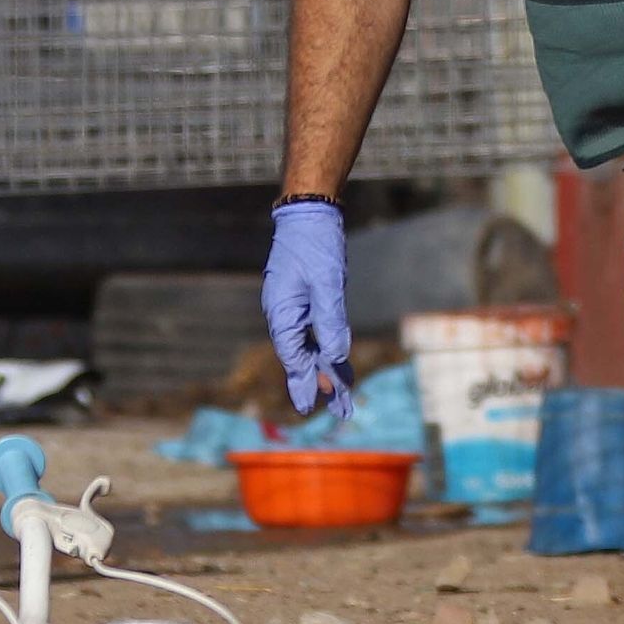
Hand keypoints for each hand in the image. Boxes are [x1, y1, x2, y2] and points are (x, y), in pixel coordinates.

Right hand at [262, 202, 353, 418]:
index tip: (310, 407)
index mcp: (282, 312)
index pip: (294, 355)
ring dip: (327, 370)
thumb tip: (336, 356)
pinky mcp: (305, 299)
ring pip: (311, 346)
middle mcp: (284, 313)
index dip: (304, 382)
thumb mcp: (326, 284)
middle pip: (302, 357)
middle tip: (339, 412)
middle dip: (319, 384)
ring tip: (342, 397)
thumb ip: (330, 321)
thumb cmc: (315, 245)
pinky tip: (338, 362)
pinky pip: (316, 331)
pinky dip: (328, 349)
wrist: (310, 212)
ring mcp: (294, 307)